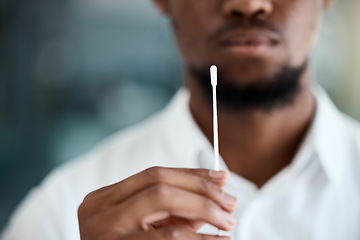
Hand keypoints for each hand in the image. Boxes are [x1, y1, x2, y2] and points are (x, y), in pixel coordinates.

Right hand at [78, 167, 237, 239]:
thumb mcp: (146, 226)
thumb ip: (176, 207)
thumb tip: (218, 186)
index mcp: (102, 199)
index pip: (153, 174)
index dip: (191, 174)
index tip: (221, 178)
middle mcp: (99, 212)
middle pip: (159, 183)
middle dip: (200, 190)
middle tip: (230, 202)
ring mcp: (106, 233)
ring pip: (164, 203)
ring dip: (204, 209)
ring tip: (228, 221)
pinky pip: (170, 239)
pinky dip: (200, 239)